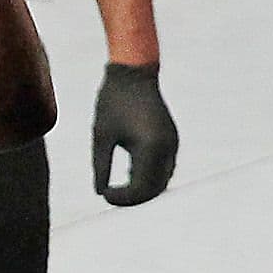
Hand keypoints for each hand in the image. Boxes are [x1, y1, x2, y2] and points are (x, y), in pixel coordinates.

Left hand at [92, 63, 178, 204]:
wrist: (133, 73)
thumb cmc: (113, 101)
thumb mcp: (101, 136)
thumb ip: (100, 166)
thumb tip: (100, 193)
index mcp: (149, 147)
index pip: (140, 188)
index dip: (122, 198)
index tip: (104, 195)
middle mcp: (166, 147)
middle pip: (154, 189)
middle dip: (134, 198)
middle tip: (110, 196)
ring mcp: (172, 143)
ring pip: (162, 181)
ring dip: (144, 189)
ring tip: (120, 189)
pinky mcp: (172, 139)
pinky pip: (164, 168)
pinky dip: (150, 177)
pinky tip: (131, 176)